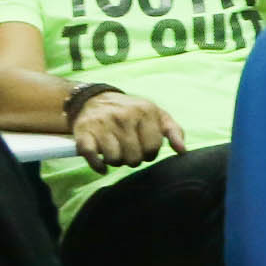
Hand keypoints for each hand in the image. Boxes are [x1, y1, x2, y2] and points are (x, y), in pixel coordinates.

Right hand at [69, 91, 184, 170]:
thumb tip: (182, 151)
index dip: (149, 153)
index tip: (142, 146)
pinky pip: (92, 158)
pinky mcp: (83, 132)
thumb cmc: (130, 112)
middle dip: (132, 158)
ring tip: (115, 151)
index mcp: (145, 111)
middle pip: (134, 157)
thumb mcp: (156, 115)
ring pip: (115, 160)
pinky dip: (98, 166)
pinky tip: (101, 164)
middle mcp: (123, 115)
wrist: (93, 99)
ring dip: (115, 161)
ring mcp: (102, 123)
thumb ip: (173, 131)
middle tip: (127, 149)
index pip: (153, 148)